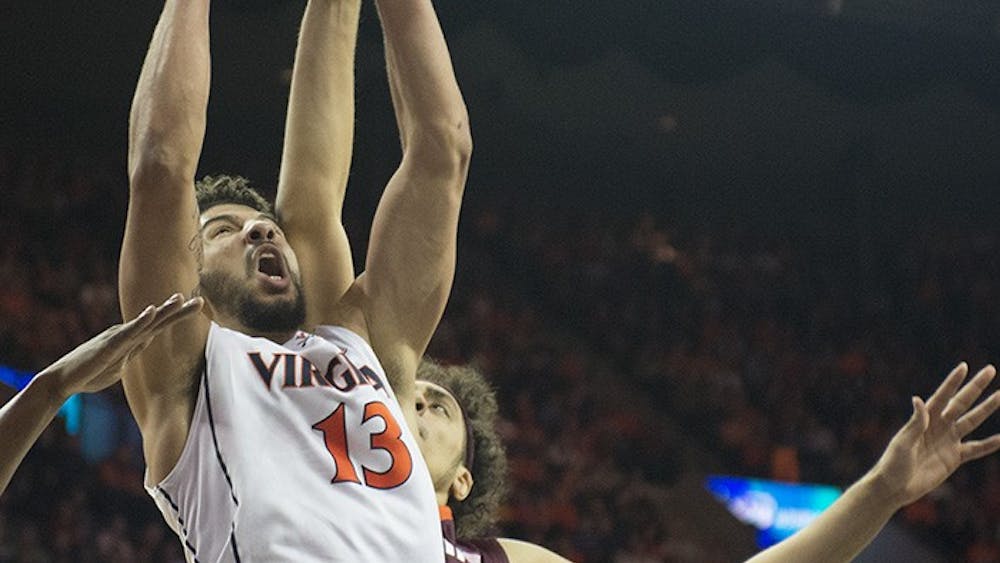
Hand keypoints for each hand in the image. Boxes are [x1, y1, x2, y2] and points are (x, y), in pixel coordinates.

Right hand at [36, 294, 202, 401]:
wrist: (63, 380)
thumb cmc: (91, 374)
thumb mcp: (120, 365)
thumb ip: (133, 352)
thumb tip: (146, 343)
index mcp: (131, 340)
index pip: (159, 326)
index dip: (177, 316)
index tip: (194, 304)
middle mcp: (127, 334)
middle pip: (158, 321)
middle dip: (179, 311)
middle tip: (200, 301)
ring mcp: (118, 338)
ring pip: (146, 323)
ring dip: (164, 311)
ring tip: (180, 298)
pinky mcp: (109, 346)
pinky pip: (127, 332)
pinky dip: (140, 321)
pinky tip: (152, 310)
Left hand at [872, 362, 999, 507]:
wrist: (895, 486)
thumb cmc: (893, 462)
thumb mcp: (903, 442)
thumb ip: (916, 423)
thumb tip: (918, 399)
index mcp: (924, 419)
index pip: (942, 396)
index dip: (953, 382)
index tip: (964, 366)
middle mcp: (938, 426)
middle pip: (962, 403)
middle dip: (976, 387)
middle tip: (990, 370)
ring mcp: (948, 441)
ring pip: (972, 421)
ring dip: (987, 408)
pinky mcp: (954, 458)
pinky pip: (976, 449)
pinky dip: (990, 444)